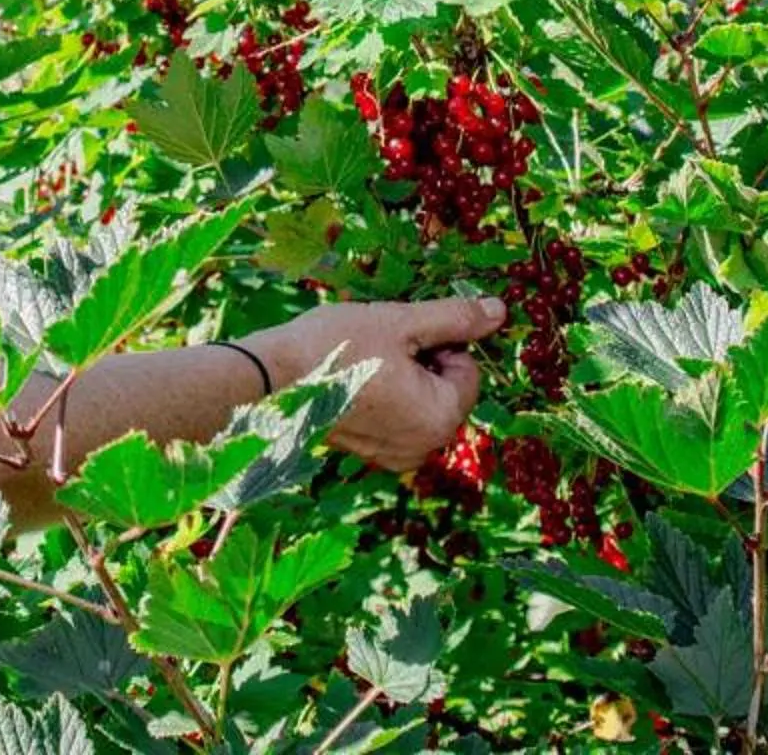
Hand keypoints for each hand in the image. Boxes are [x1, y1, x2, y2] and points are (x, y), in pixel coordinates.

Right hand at [246, 294, 505, 472]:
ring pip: (421, 402)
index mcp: (440, 416)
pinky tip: (353, 382)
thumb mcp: (401, 322)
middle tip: (380, 347)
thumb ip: (455, 318)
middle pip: (446, 389)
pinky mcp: (372, 455)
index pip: (468, 369)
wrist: (268, 382)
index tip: (401, 335)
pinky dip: (385, 398)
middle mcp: (424, 446)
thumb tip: (499, 311)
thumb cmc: (335, 348)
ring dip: (403, 378)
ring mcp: (396, 456)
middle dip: (423, 363)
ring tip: (363, 363)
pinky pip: (398, 420)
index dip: (440, 343)